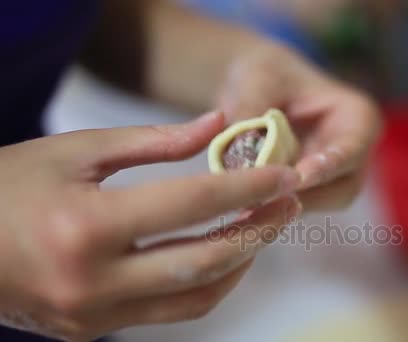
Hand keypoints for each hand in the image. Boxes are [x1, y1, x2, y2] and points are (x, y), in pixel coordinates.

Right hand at [0, 112, 301, 340]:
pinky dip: (209, 281)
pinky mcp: (96, 331)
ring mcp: (96, 316)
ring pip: (198, 296)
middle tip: (291, 202)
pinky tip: (226, 253)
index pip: (191, 206)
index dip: (247, 187)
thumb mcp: (77, 150)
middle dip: (259, 229)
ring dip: (242, 261)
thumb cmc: (10, 186)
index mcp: (85, 227)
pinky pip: (174, 310)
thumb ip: (153, 141)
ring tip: (265, 225)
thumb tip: (218, 126)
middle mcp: (94, 282)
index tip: (285, 174)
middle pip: (206, 259)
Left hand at [218, 44, 381, 211]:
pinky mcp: (309, 193)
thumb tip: (239, 137)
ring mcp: (333, 177)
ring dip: (285, 204)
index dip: (328, 165)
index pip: (352, 149)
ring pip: (319, 204)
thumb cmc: (266, 75)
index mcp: (358, 118)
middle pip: (343, 188)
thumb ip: (251, 106)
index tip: (299, 176)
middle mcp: (353, 153)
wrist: (254, 88)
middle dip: (306, 194)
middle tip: (265, 196)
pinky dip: (270, 208)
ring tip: (247, 201)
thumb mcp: (257, 80)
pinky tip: (243, 205)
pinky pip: (294, 207)